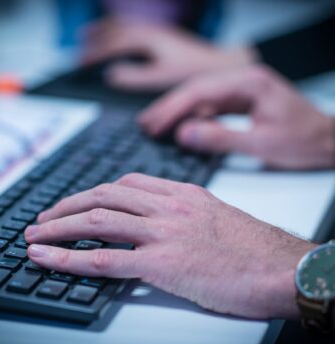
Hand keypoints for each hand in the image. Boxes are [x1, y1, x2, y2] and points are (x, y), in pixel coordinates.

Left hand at [25, 173, 313, 318]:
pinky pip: (105, 258)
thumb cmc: (252, 247)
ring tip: (36, 235)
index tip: (80, 201)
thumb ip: (183, 215)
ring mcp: (164, 232)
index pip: (128, 182)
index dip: (96, 191)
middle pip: (105, 195)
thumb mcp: (214, 217)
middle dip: (69, 205)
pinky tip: (49, 258)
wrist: (280, 267)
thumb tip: (158, 225)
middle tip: (47, 216)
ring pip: (98, 221)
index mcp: (182, 193)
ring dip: (60, 227)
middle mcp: (169, 206)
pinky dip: (70, 257)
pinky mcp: (163, 263)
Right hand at [81, 17, 255, 90]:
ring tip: (89, 36)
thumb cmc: (198, 74)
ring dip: (106, 33)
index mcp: (150, 40)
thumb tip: (111, 75)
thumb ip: (136, 77)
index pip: (113, 44)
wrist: (225, 66)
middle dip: (95, 41)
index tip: (80, 65)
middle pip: (116, 31)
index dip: (95, 55)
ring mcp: (160, 35)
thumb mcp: (164, 79)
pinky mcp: (166, 40)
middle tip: (78, 49)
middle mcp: (153, 33)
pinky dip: (121, 36)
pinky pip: (136, 32)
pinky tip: (121, 43)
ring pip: (125, 28)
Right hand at [139, 66, 334, 169]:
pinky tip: (181, 126)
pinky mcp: (243, 103)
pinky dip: (194, 117)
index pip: (201, 92)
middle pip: (197, 90)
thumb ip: (220, 138)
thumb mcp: (261, 143)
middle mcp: (245, 82)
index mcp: (250, 83)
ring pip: (202, 98)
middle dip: (170, 107)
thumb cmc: (304, 141)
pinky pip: (212, 107)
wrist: (328, 142)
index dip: (173, 108)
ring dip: (179, 111)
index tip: (154, 124)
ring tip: (156, 124)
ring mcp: (244, 91)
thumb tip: (184, 134)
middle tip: (146, 123)